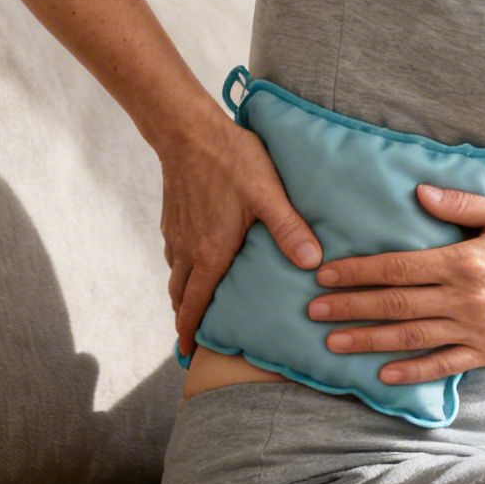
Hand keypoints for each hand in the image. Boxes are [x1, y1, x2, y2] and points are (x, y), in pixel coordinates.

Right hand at [156, 109, 322, 360]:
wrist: (187, 130)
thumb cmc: (230, 161)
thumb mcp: (267, 194)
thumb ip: (289, 229)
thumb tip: (312, 264)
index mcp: (210, 253)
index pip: (195, 303)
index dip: (190, 331)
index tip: (189, 352)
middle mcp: (188, 248)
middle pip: (180, 295)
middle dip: (184, 318)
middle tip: (191, 337)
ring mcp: (176, 232)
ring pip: (175, 273)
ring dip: (182, 294)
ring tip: (191, 304)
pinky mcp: (172, 216)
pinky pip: (173, 253)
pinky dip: (180, 268)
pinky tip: (193, 260)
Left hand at [305, 184, 484, 384]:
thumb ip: (460, 203)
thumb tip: (419, 192)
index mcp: (463, 261)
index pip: (398, 267)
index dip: (358, 271)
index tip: (326, 275)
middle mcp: (464, 298)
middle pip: (395, 303)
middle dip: (350, 307)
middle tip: (313, 312)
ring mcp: (475, 329)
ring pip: (411, 336)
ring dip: (369, 340)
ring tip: (333, 343)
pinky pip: (443, 365)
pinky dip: (412, 372)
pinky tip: (384, 374)